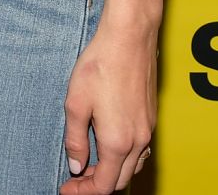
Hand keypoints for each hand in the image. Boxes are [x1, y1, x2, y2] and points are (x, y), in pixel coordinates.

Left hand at [59, 23, 156, 192]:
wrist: (129, 38)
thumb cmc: (100, 65)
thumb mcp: (76, 103)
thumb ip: (75, 139)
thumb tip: (76, 166)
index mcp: (118, 142)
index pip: (105, 185)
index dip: (83, 192)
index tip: (67, 188)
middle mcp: (138, 140)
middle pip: (121, 180)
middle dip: (97, 185)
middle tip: (75, 179)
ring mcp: (148, 129)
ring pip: (133, 166)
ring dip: (112, 172)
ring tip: (89, 163)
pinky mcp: (151, 117)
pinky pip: (140, 150)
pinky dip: (124, 158)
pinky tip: (108, 145)